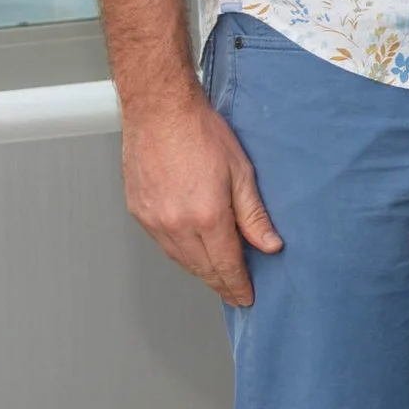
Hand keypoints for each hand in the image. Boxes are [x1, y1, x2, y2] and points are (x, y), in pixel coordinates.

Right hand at [121, 93, 282, 306]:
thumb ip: (254, 214)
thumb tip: (269, 245)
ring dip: (200, 271)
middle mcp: (176, 225)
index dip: (237, 284)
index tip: (246, 297)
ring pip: (180, 259)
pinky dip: (180, 254)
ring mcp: (154, 221)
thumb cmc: (201, 133)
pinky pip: (163, 244)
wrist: (160, 112)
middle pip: (201, 267)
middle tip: (235, 294)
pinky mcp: (138, 213)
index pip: (226, 264)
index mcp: (206, 217)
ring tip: (218, 278)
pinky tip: (192, 253)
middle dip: (220, 283)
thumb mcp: (241, 172)